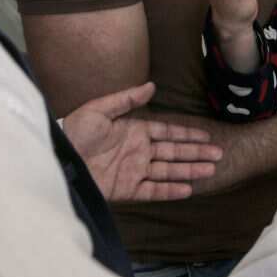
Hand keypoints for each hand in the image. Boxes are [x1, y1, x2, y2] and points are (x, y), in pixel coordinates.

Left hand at [63, 82, 223, 201]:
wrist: (57, 158)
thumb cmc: (74, 131)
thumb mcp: (100, 109)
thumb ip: (127, 99)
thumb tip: (152, 86)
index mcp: (135, 131)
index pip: (167, 132)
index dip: (187, 133)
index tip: (206, 135)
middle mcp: (138, 152)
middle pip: (174, 152)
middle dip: (196, 153)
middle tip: (218, 154)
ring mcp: (134, 171)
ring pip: (168, 171)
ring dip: (189, 170)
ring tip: (211, 170)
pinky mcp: (126, 189)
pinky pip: (152, 190)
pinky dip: (169, 191)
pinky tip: (187, 189)